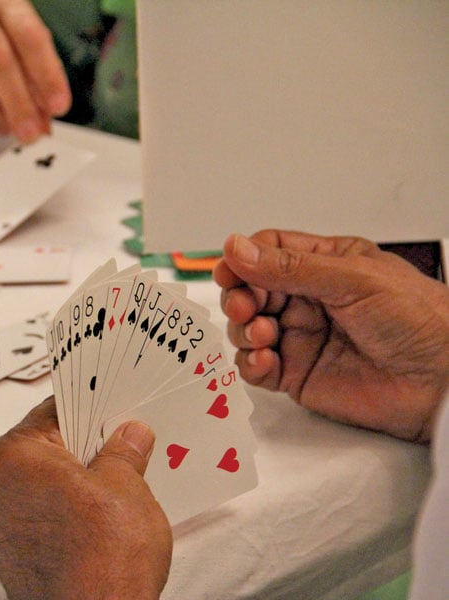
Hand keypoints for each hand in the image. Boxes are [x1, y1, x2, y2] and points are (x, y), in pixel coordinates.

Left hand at [0, 397, 171, 598]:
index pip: (50, 414)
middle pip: (39, 451)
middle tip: (115, 447)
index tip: (105, 409)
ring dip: (65, 483)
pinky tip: (90, 519)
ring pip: (33, 485)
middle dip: (76, 449)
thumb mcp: (127, 487)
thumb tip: (129, 437)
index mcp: (12, 457)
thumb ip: (123, 452)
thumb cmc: (102, 562)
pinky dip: (56, 512)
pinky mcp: (5, 556)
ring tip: (109, 486)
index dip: (84, 409)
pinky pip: (31, 516)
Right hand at [213, 230, 448, 442]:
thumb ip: (290, 267)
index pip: (269, 251)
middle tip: (246, 307)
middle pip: (250, 289)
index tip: (229, 271)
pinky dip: (251, 364)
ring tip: (264, 335)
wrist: (444, 383)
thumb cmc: (420, 321)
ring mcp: (301, 337)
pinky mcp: (297, 374)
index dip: (244, 259)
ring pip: (246, 328)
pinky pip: (256, 367)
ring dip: (244, 330)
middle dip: (240, 297)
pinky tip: (266, 360)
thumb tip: (238, 248)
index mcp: (326, 264)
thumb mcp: (353, 278)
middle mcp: (309, 299)